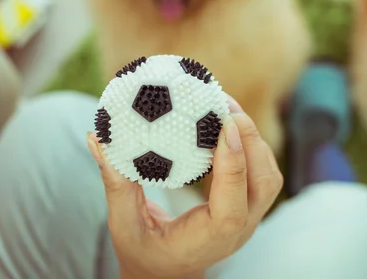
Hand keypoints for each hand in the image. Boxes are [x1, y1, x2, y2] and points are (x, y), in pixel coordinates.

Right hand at [87, 95, 282, 278]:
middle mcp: (237, 230)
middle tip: (226, 105)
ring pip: (270, 177)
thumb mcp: (123, 225)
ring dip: (254, 139)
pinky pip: (263, 173)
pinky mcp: (251, 206)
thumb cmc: (144, 252)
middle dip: (250, 140)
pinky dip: (253, 145)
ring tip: (228, 107)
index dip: (233, 167)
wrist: (168, 273)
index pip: (231, 208)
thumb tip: (96, 138)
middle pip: (263, 185)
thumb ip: (115, 184)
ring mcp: (250, 219)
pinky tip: (230, 123)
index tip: (225, 128)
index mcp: (208, 240)